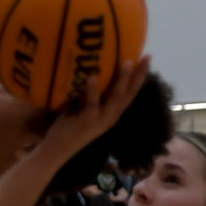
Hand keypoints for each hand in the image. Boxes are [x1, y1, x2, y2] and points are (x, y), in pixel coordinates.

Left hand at [34, 55, 150, 165]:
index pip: (130, 92)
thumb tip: (91, 67)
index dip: (140, 76)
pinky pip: (92, 104)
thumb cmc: (69, 125)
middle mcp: (111, 116)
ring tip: (127, 62)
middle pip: (129, 94)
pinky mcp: (87, 121)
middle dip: (139, 75)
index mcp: (112, 112)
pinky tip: (92, 76)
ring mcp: (100, 120)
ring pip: (116, 98)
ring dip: (122, 80)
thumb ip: (91, 92)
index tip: (147, 58)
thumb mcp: (84, 106)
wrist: (58, 148)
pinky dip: (92, 90)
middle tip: (147, 56)